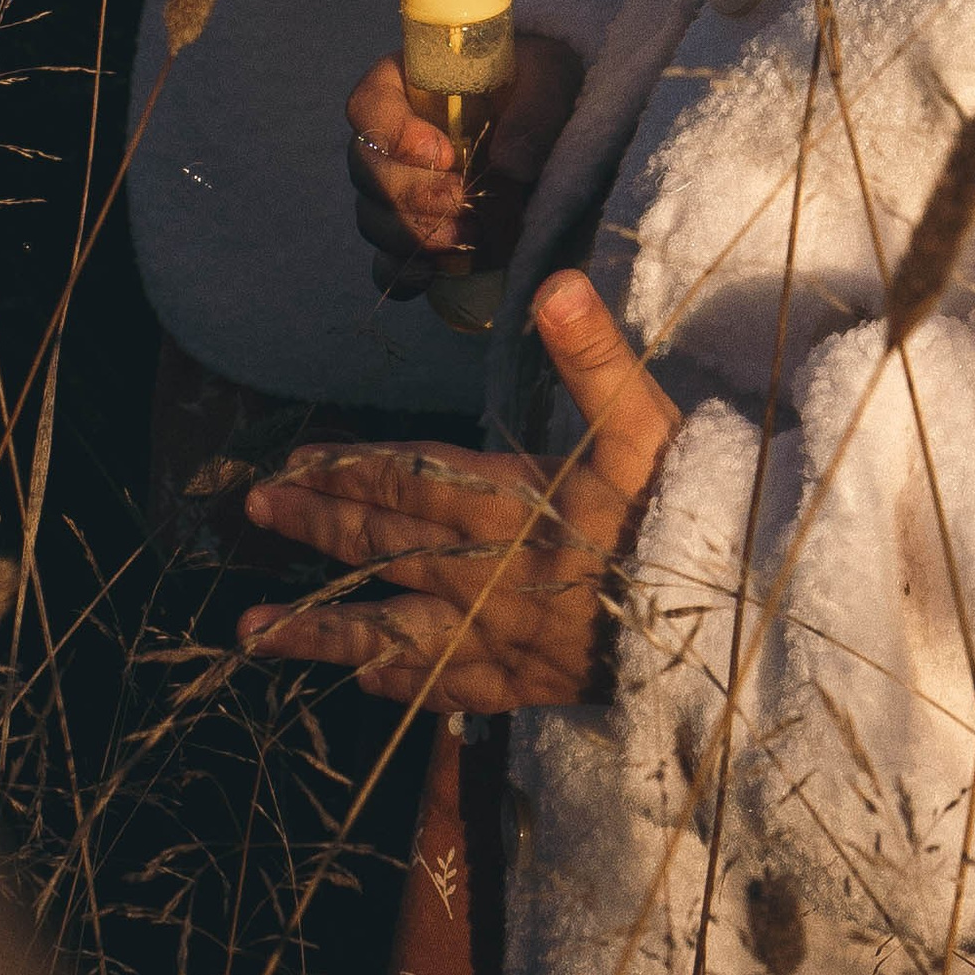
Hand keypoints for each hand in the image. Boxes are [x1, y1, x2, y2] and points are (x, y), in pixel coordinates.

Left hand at [237, 272, 680, 710]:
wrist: (725, 636)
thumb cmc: (689, 518)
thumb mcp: (648, 425)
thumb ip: (595, 357)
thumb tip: (555, 286)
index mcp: (506, 507)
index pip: (407, 481)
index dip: (346, 468)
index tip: (289, 463)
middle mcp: (483, 576)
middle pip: (383, 546)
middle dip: (318, 524)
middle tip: (254, 509)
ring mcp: (497, 638)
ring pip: (389, 632)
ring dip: (319, 629)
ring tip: (250, 632)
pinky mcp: (524, 684)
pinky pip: (442, 688)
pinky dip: (398, 682)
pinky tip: (365, 684)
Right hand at [347, 35, 583, 296]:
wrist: (555, 129)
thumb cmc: (541, 86)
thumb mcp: (551, 75)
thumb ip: (535, 108)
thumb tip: (509, 163)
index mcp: (407, 83)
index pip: (369, 104)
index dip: (393, 133)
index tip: (444, 154)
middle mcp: (390, 139)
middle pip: (367, 170)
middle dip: (413, 194)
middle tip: (463, 202)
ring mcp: (396, 191)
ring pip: (373, 219)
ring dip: (416, 235)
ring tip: (471, 236)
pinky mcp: (413, 235)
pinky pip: (386, 265)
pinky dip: (406, 274)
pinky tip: (439, 272)